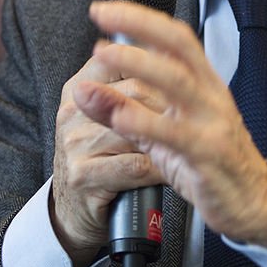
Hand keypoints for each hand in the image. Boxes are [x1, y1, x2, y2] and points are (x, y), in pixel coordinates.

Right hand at [51, 45, 167, 266]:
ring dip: (170, 138)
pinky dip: (161, 169)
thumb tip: (170, 53)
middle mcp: (72, 111)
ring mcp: (75, 144)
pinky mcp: (83, 176)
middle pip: (136, 91)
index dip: (155, 62)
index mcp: (79, 86)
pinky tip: (172, 171)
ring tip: (188, 143)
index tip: (180, 72)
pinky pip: (136, 165)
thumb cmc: (102, 158)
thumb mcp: (110, 117)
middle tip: (195, 114)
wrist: (75, 212)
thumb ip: (132, 86)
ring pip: (139, 129)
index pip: (117, 58)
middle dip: (172, 104)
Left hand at [70, 0, 266, 249]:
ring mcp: (213, 123)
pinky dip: (147, 122)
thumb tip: (85, 87)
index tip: (105, 9)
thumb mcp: (163, 132)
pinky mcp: (210, 155)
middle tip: (102, 17)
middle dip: (139, 26)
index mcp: (204, 84)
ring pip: (179, 82)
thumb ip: (125, 109)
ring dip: (139, 64)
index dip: (141, 19)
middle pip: (178, 48)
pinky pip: (178, 134)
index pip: (176, 39)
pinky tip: (121, 115)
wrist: (254, 204)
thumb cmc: (210, 163)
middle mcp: (211, 96)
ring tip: (105, 54)